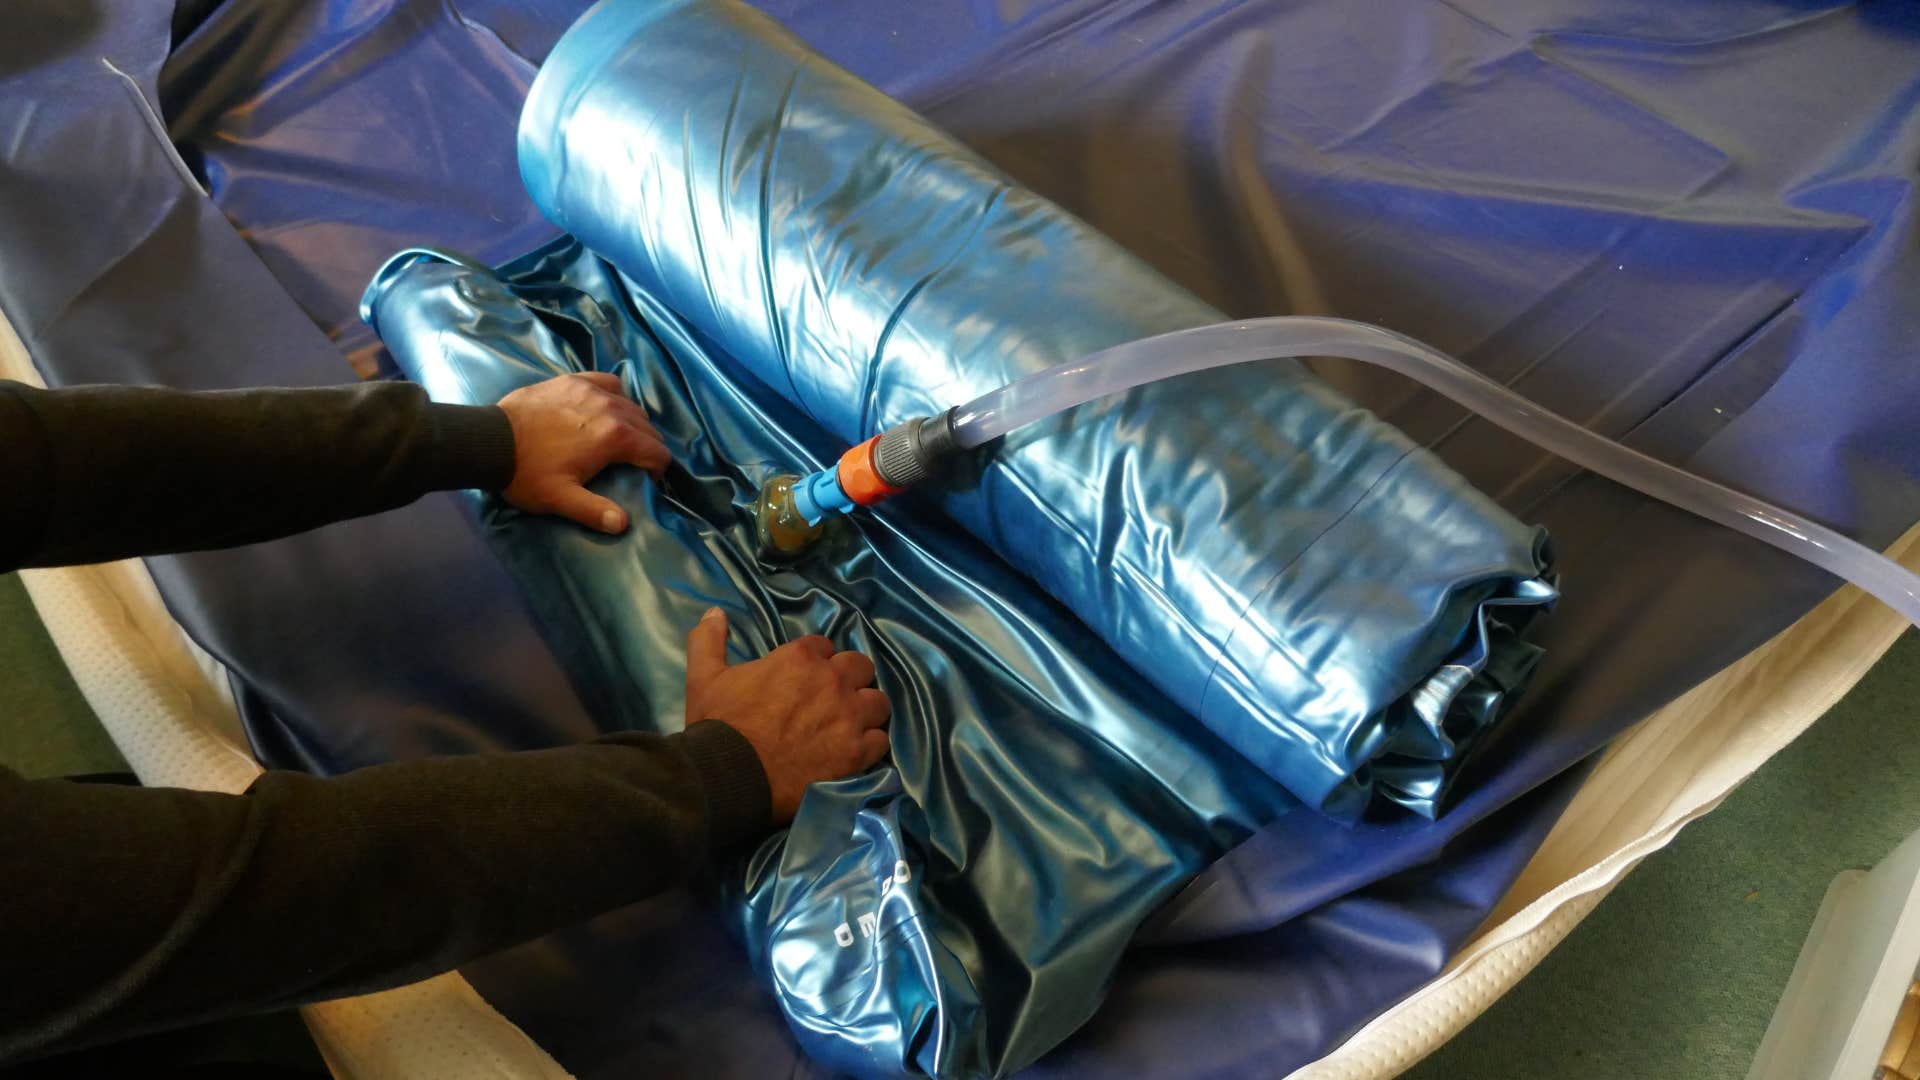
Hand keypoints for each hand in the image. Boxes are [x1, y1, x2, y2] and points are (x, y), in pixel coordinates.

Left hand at [497, 372, 669, 533]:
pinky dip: (615, 396)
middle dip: (647, 446)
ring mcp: (591, 391)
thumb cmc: (528, 473)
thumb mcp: (560, 499)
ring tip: (622, 438)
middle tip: (635, 463)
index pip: (656, 452)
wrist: (491, 440)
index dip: (657, 469)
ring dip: (634, 423)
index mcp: (614, 437)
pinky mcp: (573, 381)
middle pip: (647, 427)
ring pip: (630, 405)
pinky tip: (607, 406)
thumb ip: (594, 511)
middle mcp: (610, 408)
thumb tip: (622, 524)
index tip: (647, 480)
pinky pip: (608, 383)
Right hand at [685, 609, 890, 821]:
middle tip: (833, 697)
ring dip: (866, 709)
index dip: (816, 660)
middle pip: (860, 666)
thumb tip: (715, 611)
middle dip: (849, 678)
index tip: (806, 677)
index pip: (824, 645)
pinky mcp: (857, 752)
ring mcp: (849, 717)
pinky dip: (870, 744)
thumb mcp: (704, 676)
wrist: (728, 777)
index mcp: (800, 658)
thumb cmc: (719, 724)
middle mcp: (832, 681)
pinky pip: (881, 740)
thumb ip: (709, 639)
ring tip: (851, 723)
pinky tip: (856, 750)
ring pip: (878, 702)